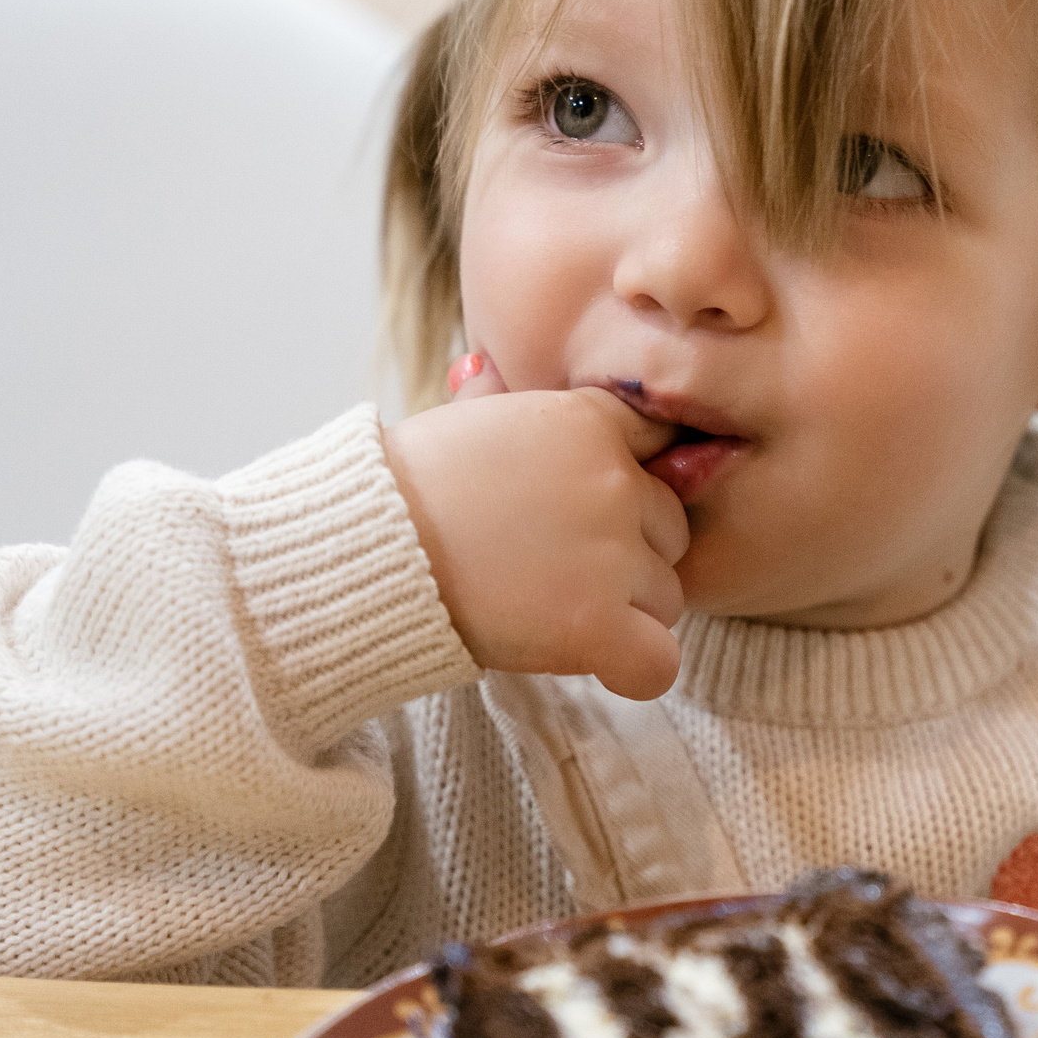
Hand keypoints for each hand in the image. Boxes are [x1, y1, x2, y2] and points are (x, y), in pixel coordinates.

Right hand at [383, 351, 686, 697]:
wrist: (366, 550)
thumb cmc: (404, 489)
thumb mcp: (461, 422)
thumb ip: (497, 400)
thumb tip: (480, 369)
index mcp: (590, 421)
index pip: (661, 447)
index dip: (631, 486)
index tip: (588, 511)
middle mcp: (614, 481)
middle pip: (671, 531)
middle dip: (630, 555)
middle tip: (553, 567)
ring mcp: (611, 554)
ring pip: (667, 597)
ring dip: (626, 613)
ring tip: (549, 606)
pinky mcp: (596, 624)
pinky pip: (659, 662)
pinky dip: (635, 669)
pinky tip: (597, 660)